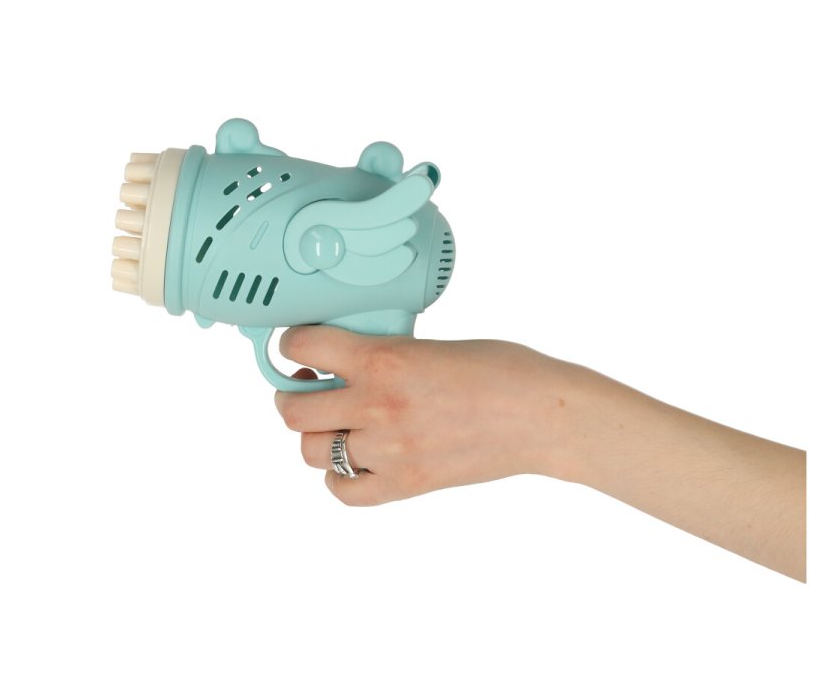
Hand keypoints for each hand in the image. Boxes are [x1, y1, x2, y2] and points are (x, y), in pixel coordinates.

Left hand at [273, 326, 574, 504]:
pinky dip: (339, 477)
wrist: (541, 416)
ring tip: (334, 425)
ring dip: (315, 436)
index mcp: (384, 358)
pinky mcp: (406, 484)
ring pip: (312, 451)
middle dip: (292, 397)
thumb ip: (386, 355)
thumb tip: (350, 364)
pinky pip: (344, 490)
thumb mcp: (432, 344)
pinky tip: (353, 461)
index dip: (292, 344)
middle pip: (293, 411)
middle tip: (307, 389)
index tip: (296, 347)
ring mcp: (388, 450)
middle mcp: (377, 405)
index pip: (304, 347)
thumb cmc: (502, 370)